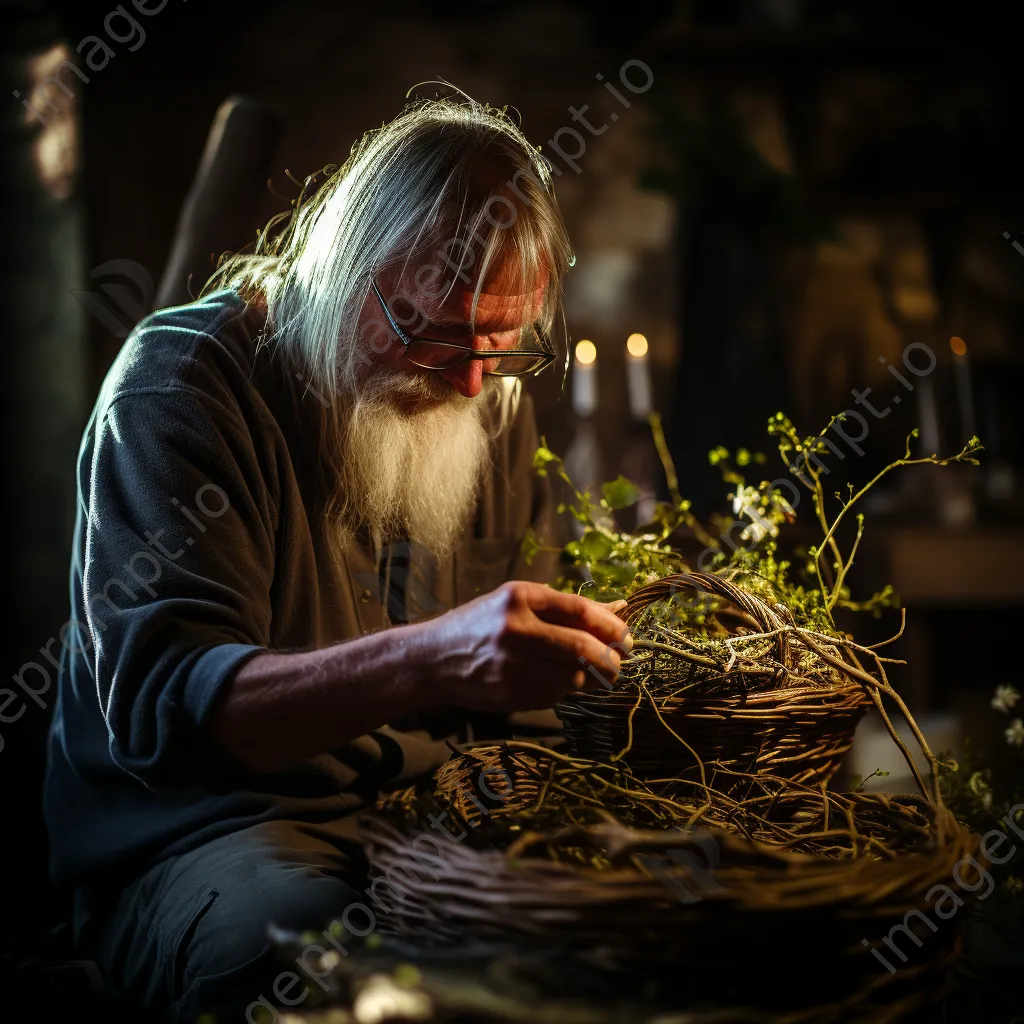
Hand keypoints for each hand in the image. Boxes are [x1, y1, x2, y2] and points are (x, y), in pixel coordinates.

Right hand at [421, 581, 632, 712]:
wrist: (435, 658)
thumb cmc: (484, 625)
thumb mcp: (519, 603)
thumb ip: (566, 607)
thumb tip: (618, 608)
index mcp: (519, 597)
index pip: (579, 609)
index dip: (610, 625)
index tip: (625, 635)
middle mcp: (516, 628)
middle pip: (582, 646)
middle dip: (610, 657)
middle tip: (619, 662)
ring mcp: (513, 663)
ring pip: (573, 675)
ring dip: (586, 676)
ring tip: (579, 670)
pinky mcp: (511, 692)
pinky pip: (555, 693)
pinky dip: (562, 689)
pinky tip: (547, 680)